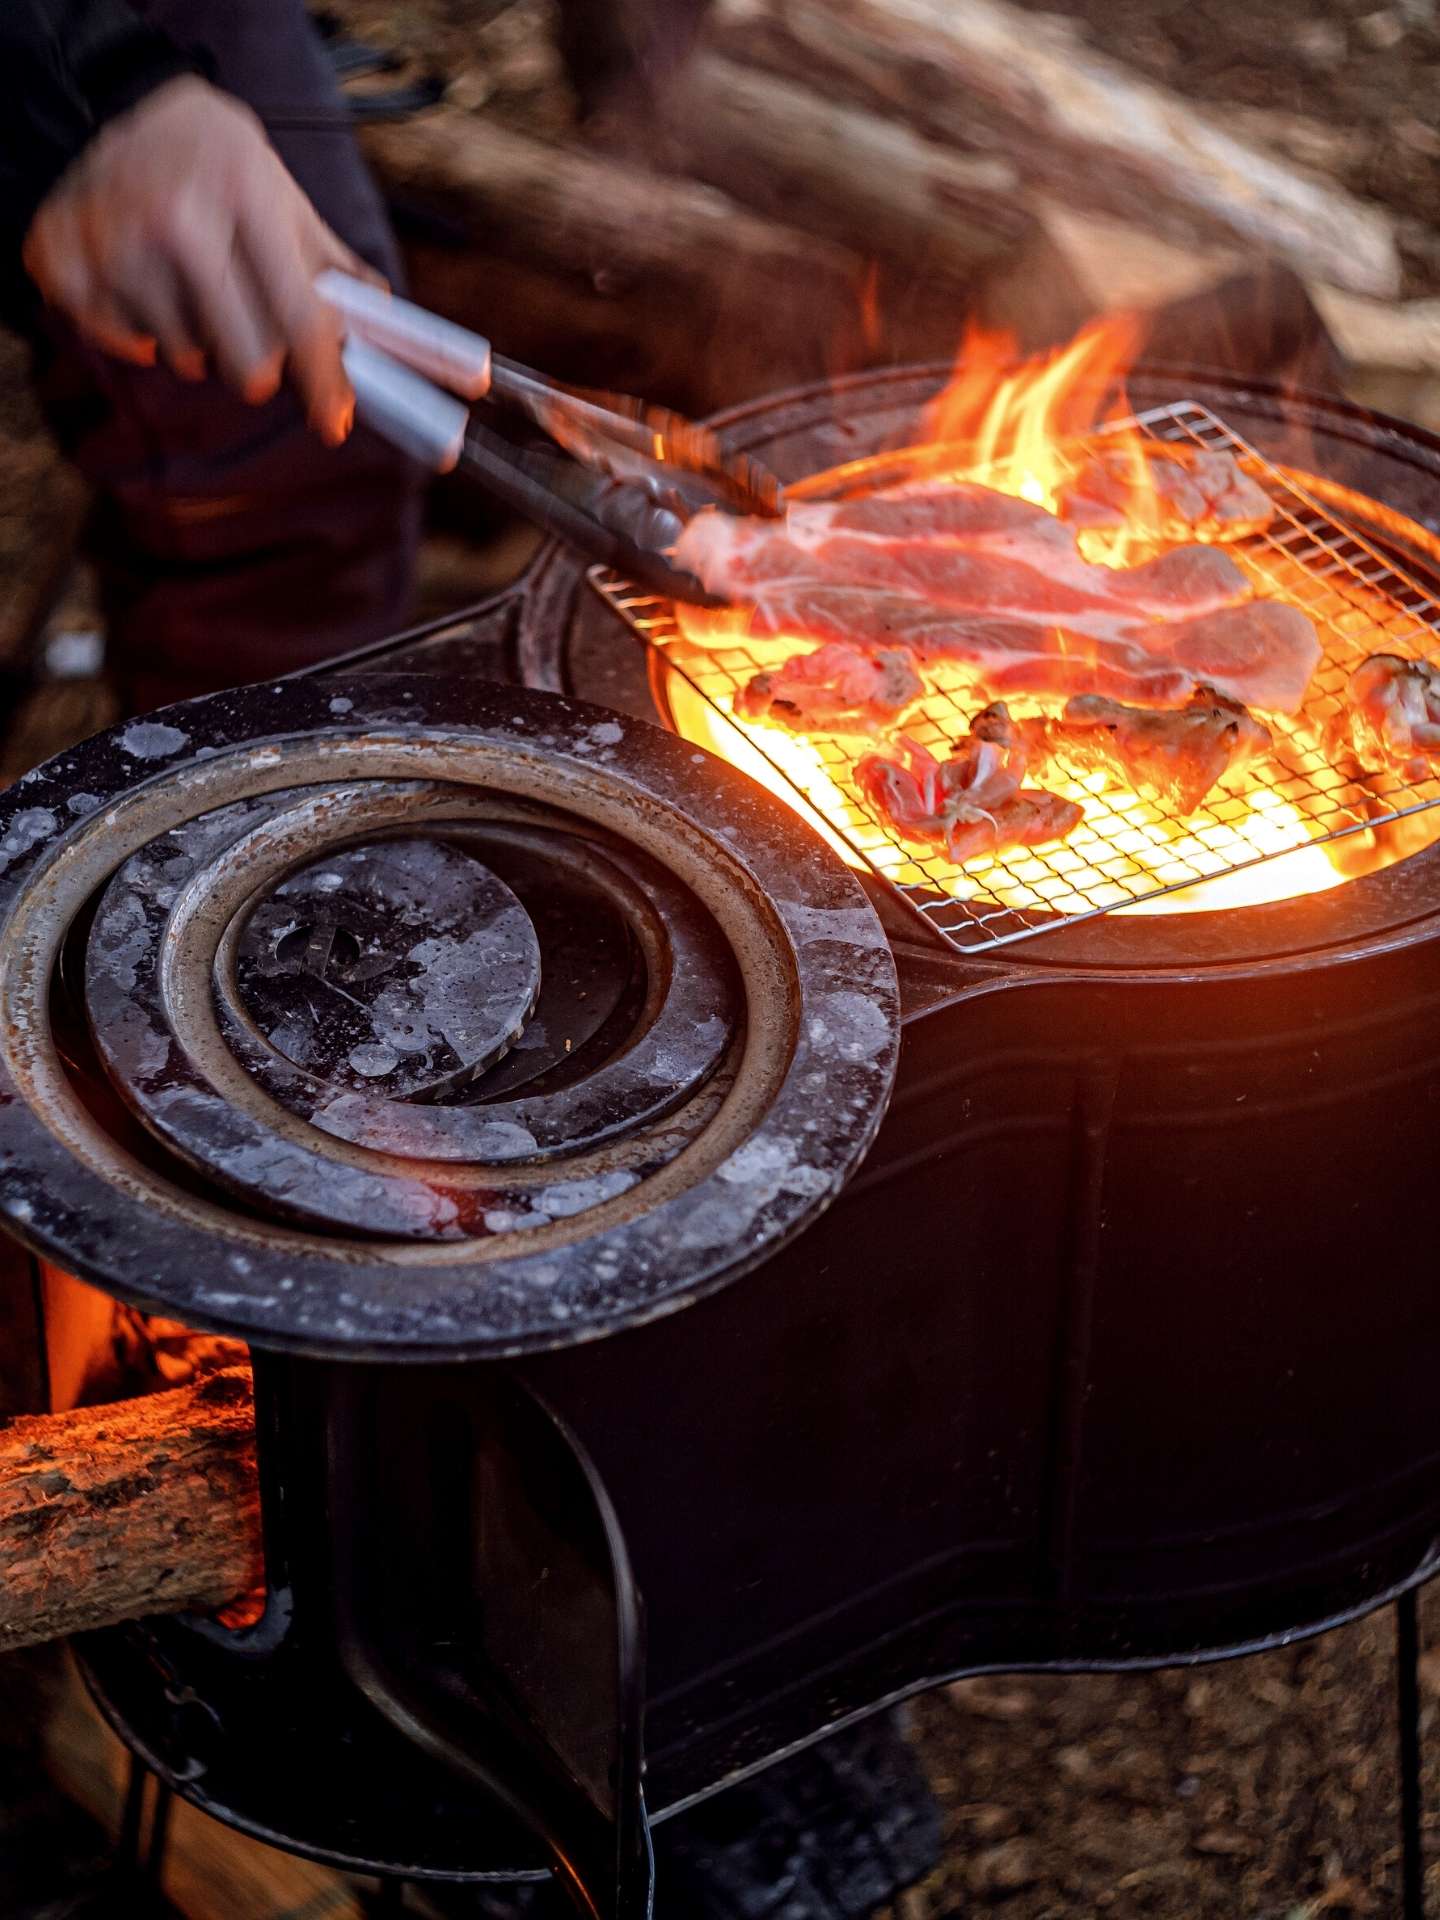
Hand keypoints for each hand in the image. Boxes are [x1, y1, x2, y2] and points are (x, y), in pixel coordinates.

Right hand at [23, 76, 376, 443]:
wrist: (116, 103)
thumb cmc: (219, 164)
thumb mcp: (283, 196)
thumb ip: (334, 268)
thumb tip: (386, 324)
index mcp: (241, 195)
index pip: (297, 318)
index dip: (323, 381)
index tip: (335, 422)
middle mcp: (174, 219)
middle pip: (245, 362)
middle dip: (258, 363)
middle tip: (248, 325)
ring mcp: (114, 245)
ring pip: (187, 359)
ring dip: (198, 339)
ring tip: (187, 281)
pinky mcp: (65, 268)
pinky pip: (132, 347)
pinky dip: (146, 331)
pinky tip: (144, 280)